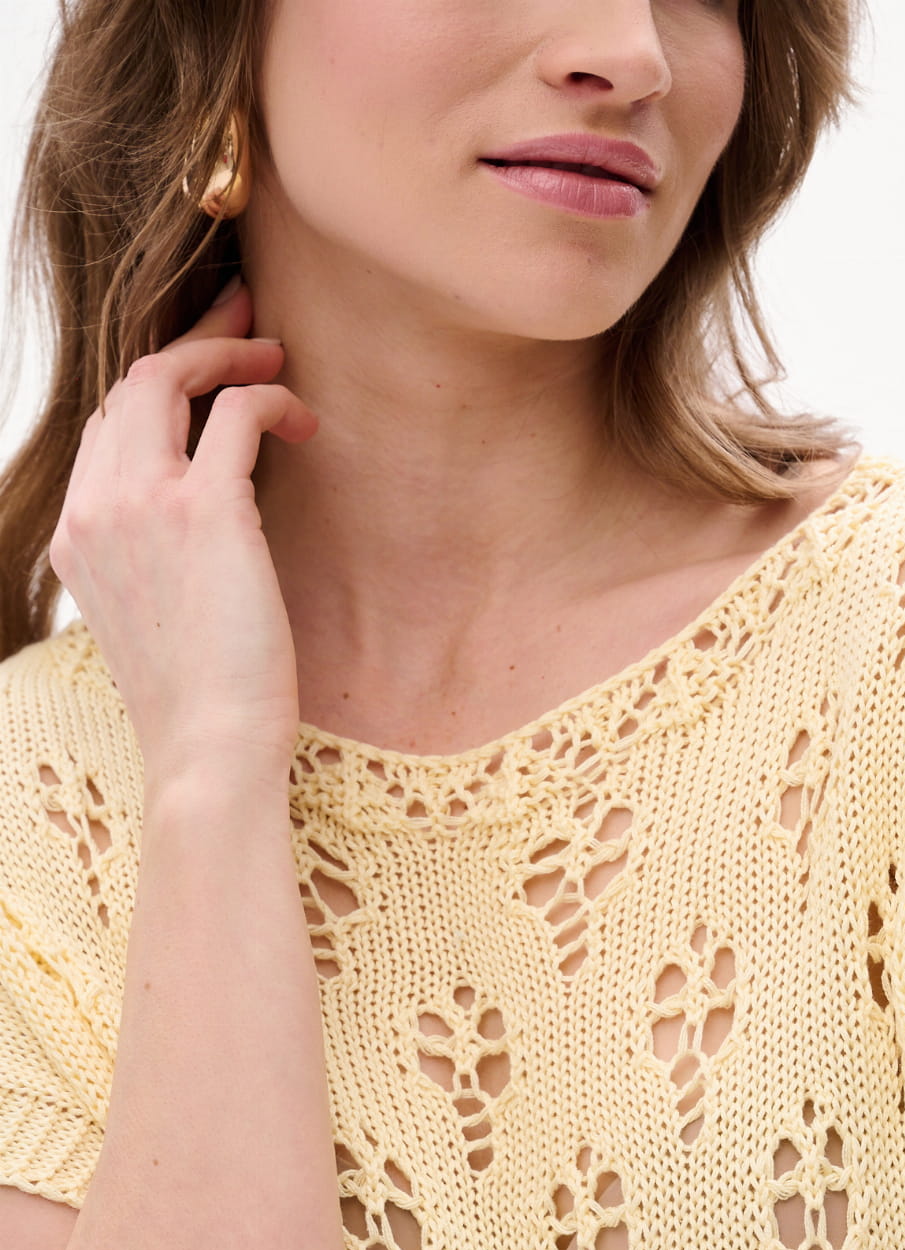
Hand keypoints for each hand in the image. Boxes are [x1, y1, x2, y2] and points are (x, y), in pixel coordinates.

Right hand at [46, 274, 319, 790]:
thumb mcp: (159, 622)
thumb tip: (210, 531)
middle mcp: (95, 510)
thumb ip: (160, 563)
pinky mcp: (204, 511)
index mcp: (77, 537)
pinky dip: (272, 399)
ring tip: (277, 354)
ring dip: (228, 350)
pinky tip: (304, 422)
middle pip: (130, 383)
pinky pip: (236, 412)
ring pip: (168, 376)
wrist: (209, 754)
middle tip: (248, 315)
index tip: (207, 366)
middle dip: (192, 336)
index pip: (106, 428)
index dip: (160, 388)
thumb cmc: (204, 706)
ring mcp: (140, 505)